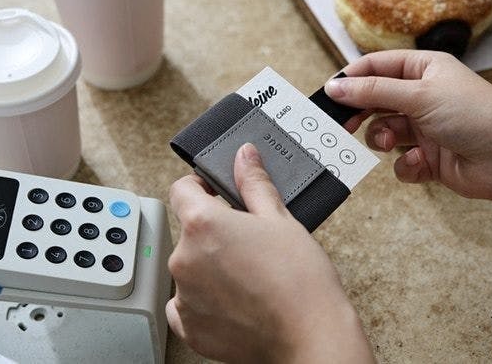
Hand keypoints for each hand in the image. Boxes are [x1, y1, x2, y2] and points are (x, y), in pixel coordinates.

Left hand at [166, 143, 374, 362]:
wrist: (310, 335)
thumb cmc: (299, 279)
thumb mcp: (280, 219)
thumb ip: (254, 183)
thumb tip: (244, 156)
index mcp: (202, 224)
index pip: (181, 190)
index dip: (200, 187)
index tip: (215, 194)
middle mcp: (183, 258)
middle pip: (189, 232)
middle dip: (213, 232)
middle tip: (248, 242)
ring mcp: (183, 296)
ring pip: (190, 268)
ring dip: (210, 267)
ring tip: (249, 276)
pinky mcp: (189, 328)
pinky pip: (187, 304)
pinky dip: (205, 300)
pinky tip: (236, 300)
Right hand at [325, 50, 491, 201]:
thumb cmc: (475, 115)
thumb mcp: (418, 94)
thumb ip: (373, 91)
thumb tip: (335, 86)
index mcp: (424, 70)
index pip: (377, 66)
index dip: (352, 78)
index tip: (329, 93)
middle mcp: (423, 96)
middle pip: (376, 100)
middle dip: (360, 113)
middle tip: (341, 124)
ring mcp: (426, 128)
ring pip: (384, 132)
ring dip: (382, 139)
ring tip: (388, 144)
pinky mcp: (430, 157)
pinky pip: (401, 161)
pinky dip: (407, 164)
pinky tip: (422, 162)